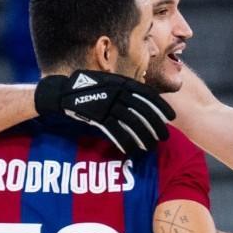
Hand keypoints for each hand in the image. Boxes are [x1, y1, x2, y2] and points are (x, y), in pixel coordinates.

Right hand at [34, 70, 173, 153]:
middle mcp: (117, 93)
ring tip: (151, 146)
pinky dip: (124, 141)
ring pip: (131, 123)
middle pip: (143, 111)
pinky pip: (114, 131)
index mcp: (122, 83)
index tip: (171, 117)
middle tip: (164, 136)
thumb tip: (145, 100)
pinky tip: (132, 149)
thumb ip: (126, 89)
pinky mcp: (96, 116)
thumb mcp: (110, 82)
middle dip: (156, 125)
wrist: (61, 92)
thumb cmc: (88, 87)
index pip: (148, 95)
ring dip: (143, 136)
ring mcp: (107, 105)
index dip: (161, 107)